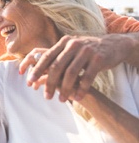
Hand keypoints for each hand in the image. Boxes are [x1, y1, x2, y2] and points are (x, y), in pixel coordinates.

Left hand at [19, 34, 135, 101]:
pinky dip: (81, 89)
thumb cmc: (86, 50)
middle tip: (46, 96)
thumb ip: (57, 56)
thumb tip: (36, 68)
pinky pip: (87, 77)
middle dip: (49, 83)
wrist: (113, 45)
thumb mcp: (71, 48)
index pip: (46, 56)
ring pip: (71, 73)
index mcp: (64, 42)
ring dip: (65, 89)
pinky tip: (78, 98)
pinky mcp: (98, 59)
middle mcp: (73, 45)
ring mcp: (86, 51)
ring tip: (62, 100)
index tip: (29, 81)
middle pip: (57, 66)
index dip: (36, 69)